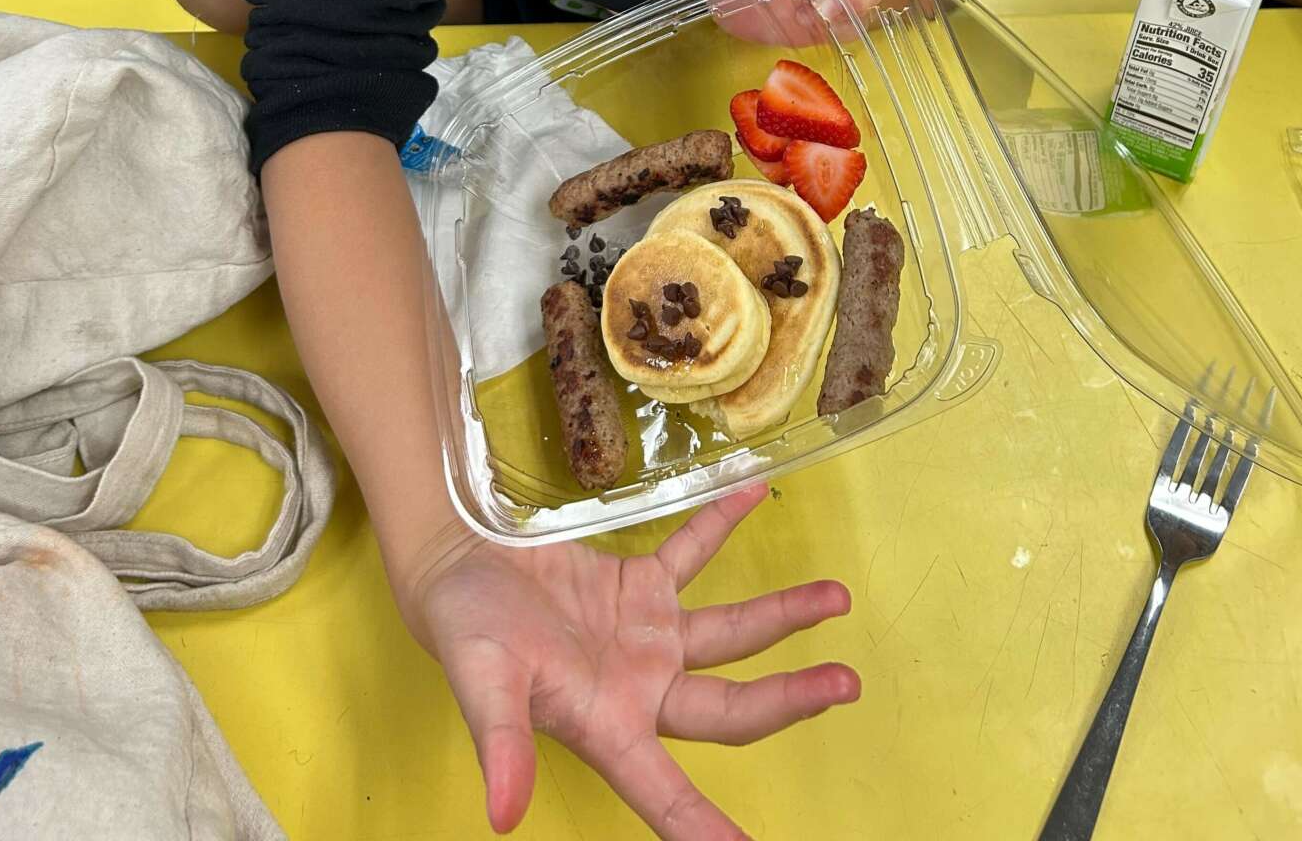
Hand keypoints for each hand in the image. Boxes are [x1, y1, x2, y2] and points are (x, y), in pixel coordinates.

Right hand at [406, 484, 858, 838]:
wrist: (454, 566)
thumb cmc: (464, 632)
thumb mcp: (481, 687)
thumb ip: (501, 747)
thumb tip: (502, 816)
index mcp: (609, 728)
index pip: (669, 795)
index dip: (709, 832)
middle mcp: (641, 689)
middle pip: (732, 707)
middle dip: (792, 699)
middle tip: (847, 685)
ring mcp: (646, 636)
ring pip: (731, 633)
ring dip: (784, 616)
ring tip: (837, 597)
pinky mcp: (638, 585)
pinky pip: (693, 553)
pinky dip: (723, 524)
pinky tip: (755, 494)